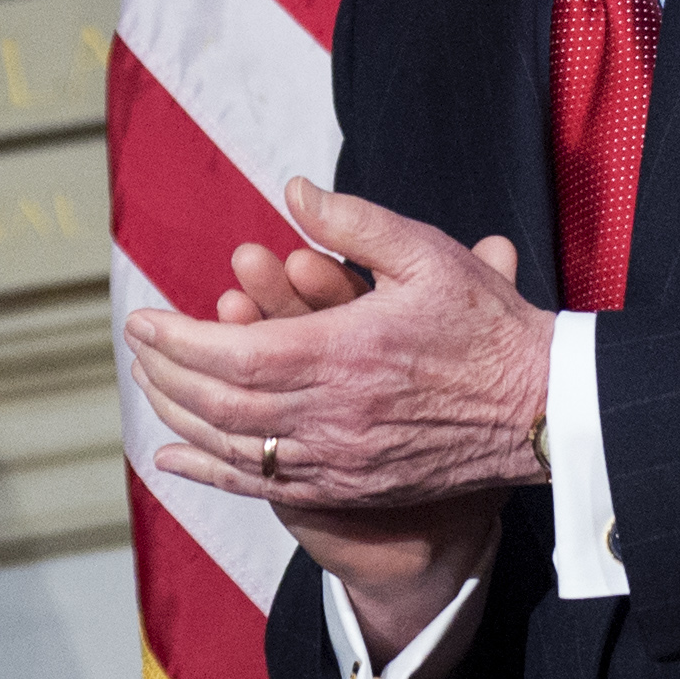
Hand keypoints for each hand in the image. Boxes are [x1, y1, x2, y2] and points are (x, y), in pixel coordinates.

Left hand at [127, 181, 551, 651]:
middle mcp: (334, 416)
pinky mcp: (350, 485)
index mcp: (345, 353)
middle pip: (221, 404)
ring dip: (181, 418)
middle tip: (137, 347)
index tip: (141, 321)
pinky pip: (264, 487)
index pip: (233, 354)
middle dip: (166, 375)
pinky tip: (174, 459)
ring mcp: (340, 459)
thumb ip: (354, 222)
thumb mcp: (428, 254)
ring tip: (150, 386)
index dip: (176, 342)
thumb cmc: (487, 325)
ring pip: (235, 449)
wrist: (542, 407)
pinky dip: (211, 474)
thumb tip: (291, 192)